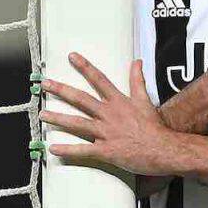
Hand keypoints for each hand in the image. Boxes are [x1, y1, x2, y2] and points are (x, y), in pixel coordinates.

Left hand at [40, 52, 177, 175]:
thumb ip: (138, 80)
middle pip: (81, 99)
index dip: (84, 67)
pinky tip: (53, 149)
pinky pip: (83, 151)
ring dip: (58, 118)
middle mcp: (109, 115)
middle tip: (44, 83)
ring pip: (77, 124)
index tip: (72, 56)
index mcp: (118, 102)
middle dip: (61, 90)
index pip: (98, 79)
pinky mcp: (106, 151)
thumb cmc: (155, 127)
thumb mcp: (145, 100)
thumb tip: (137, 61)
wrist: (165, 149)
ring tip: (42, 115)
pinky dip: (67, 150)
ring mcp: (106, 133)